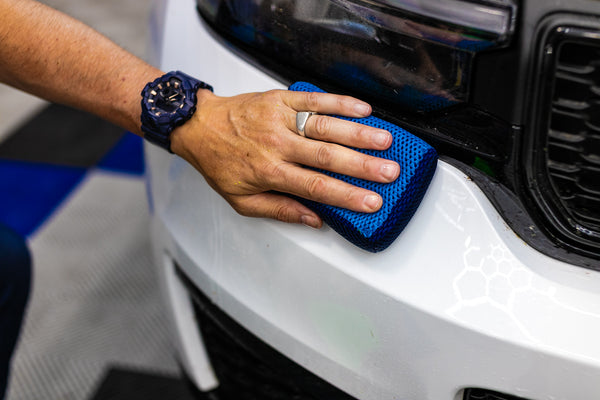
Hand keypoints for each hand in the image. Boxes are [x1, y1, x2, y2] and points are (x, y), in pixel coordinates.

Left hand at [170, 88, 399, 228]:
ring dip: (358, 133)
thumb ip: (280, 210)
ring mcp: (280, 118)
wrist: (198, 126)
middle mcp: (277, 144)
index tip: (372, 202)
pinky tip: (364, 108)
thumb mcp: (242, 200)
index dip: (346, 196)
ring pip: (325, 126)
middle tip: (390, 173)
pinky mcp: (280, 98)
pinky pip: (314, 99)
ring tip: (386, 141)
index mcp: (269, 172)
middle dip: (362, 166)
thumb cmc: (220, 163)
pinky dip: (340, 102)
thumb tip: (314, 221)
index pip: (315, 187)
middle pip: (327, 156)